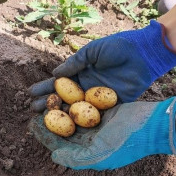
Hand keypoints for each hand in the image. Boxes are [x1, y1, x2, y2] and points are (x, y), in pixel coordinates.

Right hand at [28, 20, 175, 111]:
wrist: (143, 53)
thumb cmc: (118, 47)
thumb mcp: (92, 51)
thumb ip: (75, 63)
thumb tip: (55, 74)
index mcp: (81, 72)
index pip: (59, 82)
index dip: (45, 87)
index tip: (31, 94)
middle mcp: (87, 86)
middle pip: (64, 98)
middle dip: (49, 103)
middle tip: (34, 110)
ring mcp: (98, 97)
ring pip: (77, 109)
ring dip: (62, 114)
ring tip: (46, 120)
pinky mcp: (112, 105)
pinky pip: (96, 115)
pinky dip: (84, 121)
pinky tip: (73, 128)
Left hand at [28, 95, 175, 169]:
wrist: (153, 124)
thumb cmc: (126, 141)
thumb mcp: (99, 153)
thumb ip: (75, 157)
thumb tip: (53, 155)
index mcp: (88, 152)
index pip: (60, 144)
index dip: (45, 134)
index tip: (32, 123)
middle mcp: (90, 140)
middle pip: (63, 129)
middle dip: (49, 119)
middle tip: (35, 107)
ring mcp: (97, 125)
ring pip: (71, 115)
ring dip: (59, 106)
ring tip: (46, 96)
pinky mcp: (104, 110)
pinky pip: (83, 104)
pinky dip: (73, 98)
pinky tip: (62, 88)